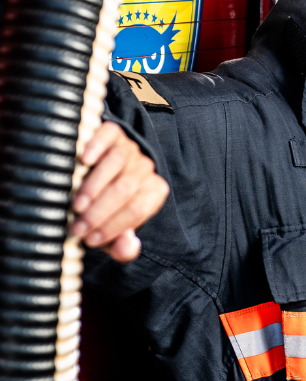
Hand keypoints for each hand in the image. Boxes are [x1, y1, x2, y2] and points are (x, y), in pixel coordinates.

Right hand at [71, 121, 168, 261]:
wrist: (98, 173)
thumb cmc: (106, 209)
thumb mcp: (113, 232)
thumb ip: (122, 246)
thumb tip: (127, 247)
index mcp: (154, 192)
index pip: (138, 209)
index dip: (114, 226)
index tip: (90, 240)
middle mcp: (146, 168)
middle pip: (126, 188)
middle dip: (100, 212)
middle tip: (78, 227)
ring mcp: (131, 148)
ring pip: (118, 163)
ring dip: (95, 186)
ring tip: (77, 205)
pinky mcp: (115, 132)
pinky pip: (110, 136)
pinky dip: (97, 147)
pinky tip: (84, 161)